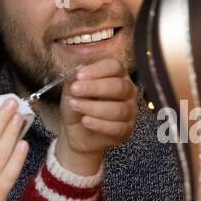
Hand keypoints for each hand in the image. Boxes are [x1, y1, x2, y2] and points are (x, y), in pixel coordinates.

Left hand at [57, 58, 136, 174]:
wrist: (77, 133)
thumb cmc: (78, 107)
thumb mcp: (71, 92)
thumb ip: (74, 79)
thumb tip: (79, 69)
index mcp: (117, 76)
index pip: (115, 67)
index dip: (97, 70)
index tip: (79, 76)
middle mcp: (128, 92)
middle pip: (119, 86)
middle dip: (95, 88)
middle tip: (75, 90)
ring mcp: (130, 112)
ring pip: (119, 109)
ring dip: (94, 107)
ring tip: (75, 106)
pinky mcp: (126, 130)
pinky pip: (118, 127)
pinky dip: (100, 124)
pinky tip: (85, 121)